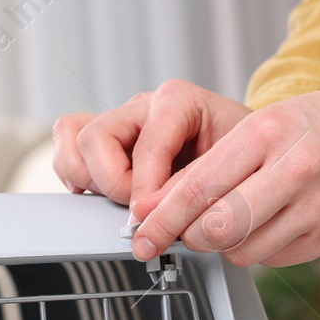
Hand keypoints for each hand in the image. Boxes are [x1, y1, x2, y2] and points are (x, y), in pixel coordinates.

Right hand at [52, 80, 252, 210]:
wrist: (250, 151)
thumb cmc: (244, 155)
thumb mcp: (231, 168)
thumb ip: (190, 187)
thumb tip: (152, 215)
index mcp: (177, 101)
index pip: (145, 144)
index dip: (145, 189)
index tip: (152, 218)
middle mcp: (144, 106)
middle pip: (95, 136)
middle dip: (113, 183)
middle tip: (138, 210)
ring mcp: (122, 121)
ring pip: (73, 135)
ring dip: (88, 177)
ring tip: (119, 200)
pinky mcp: (108, 141)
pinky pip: (70, 147)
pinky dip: (77, 175)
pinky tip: (101, 194)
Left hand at [53, 81, 319, 267]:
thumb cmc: (313, 127)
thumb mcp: (259, 127)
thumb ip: (208, 166)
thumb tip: (153, 207)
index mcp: (269, 134)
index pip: (201, 185)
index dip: (163, 216)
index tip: (141, 231)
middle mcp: (297, 171)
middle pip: (221, 226)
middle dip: (189, 237)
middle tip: (179, 234)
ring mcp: (319, 208)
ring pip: (245, 251)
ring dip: (224, 245)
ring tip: (229, 222)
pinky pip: (274, 258)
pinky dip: (257, 248)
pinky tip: (264, 225)